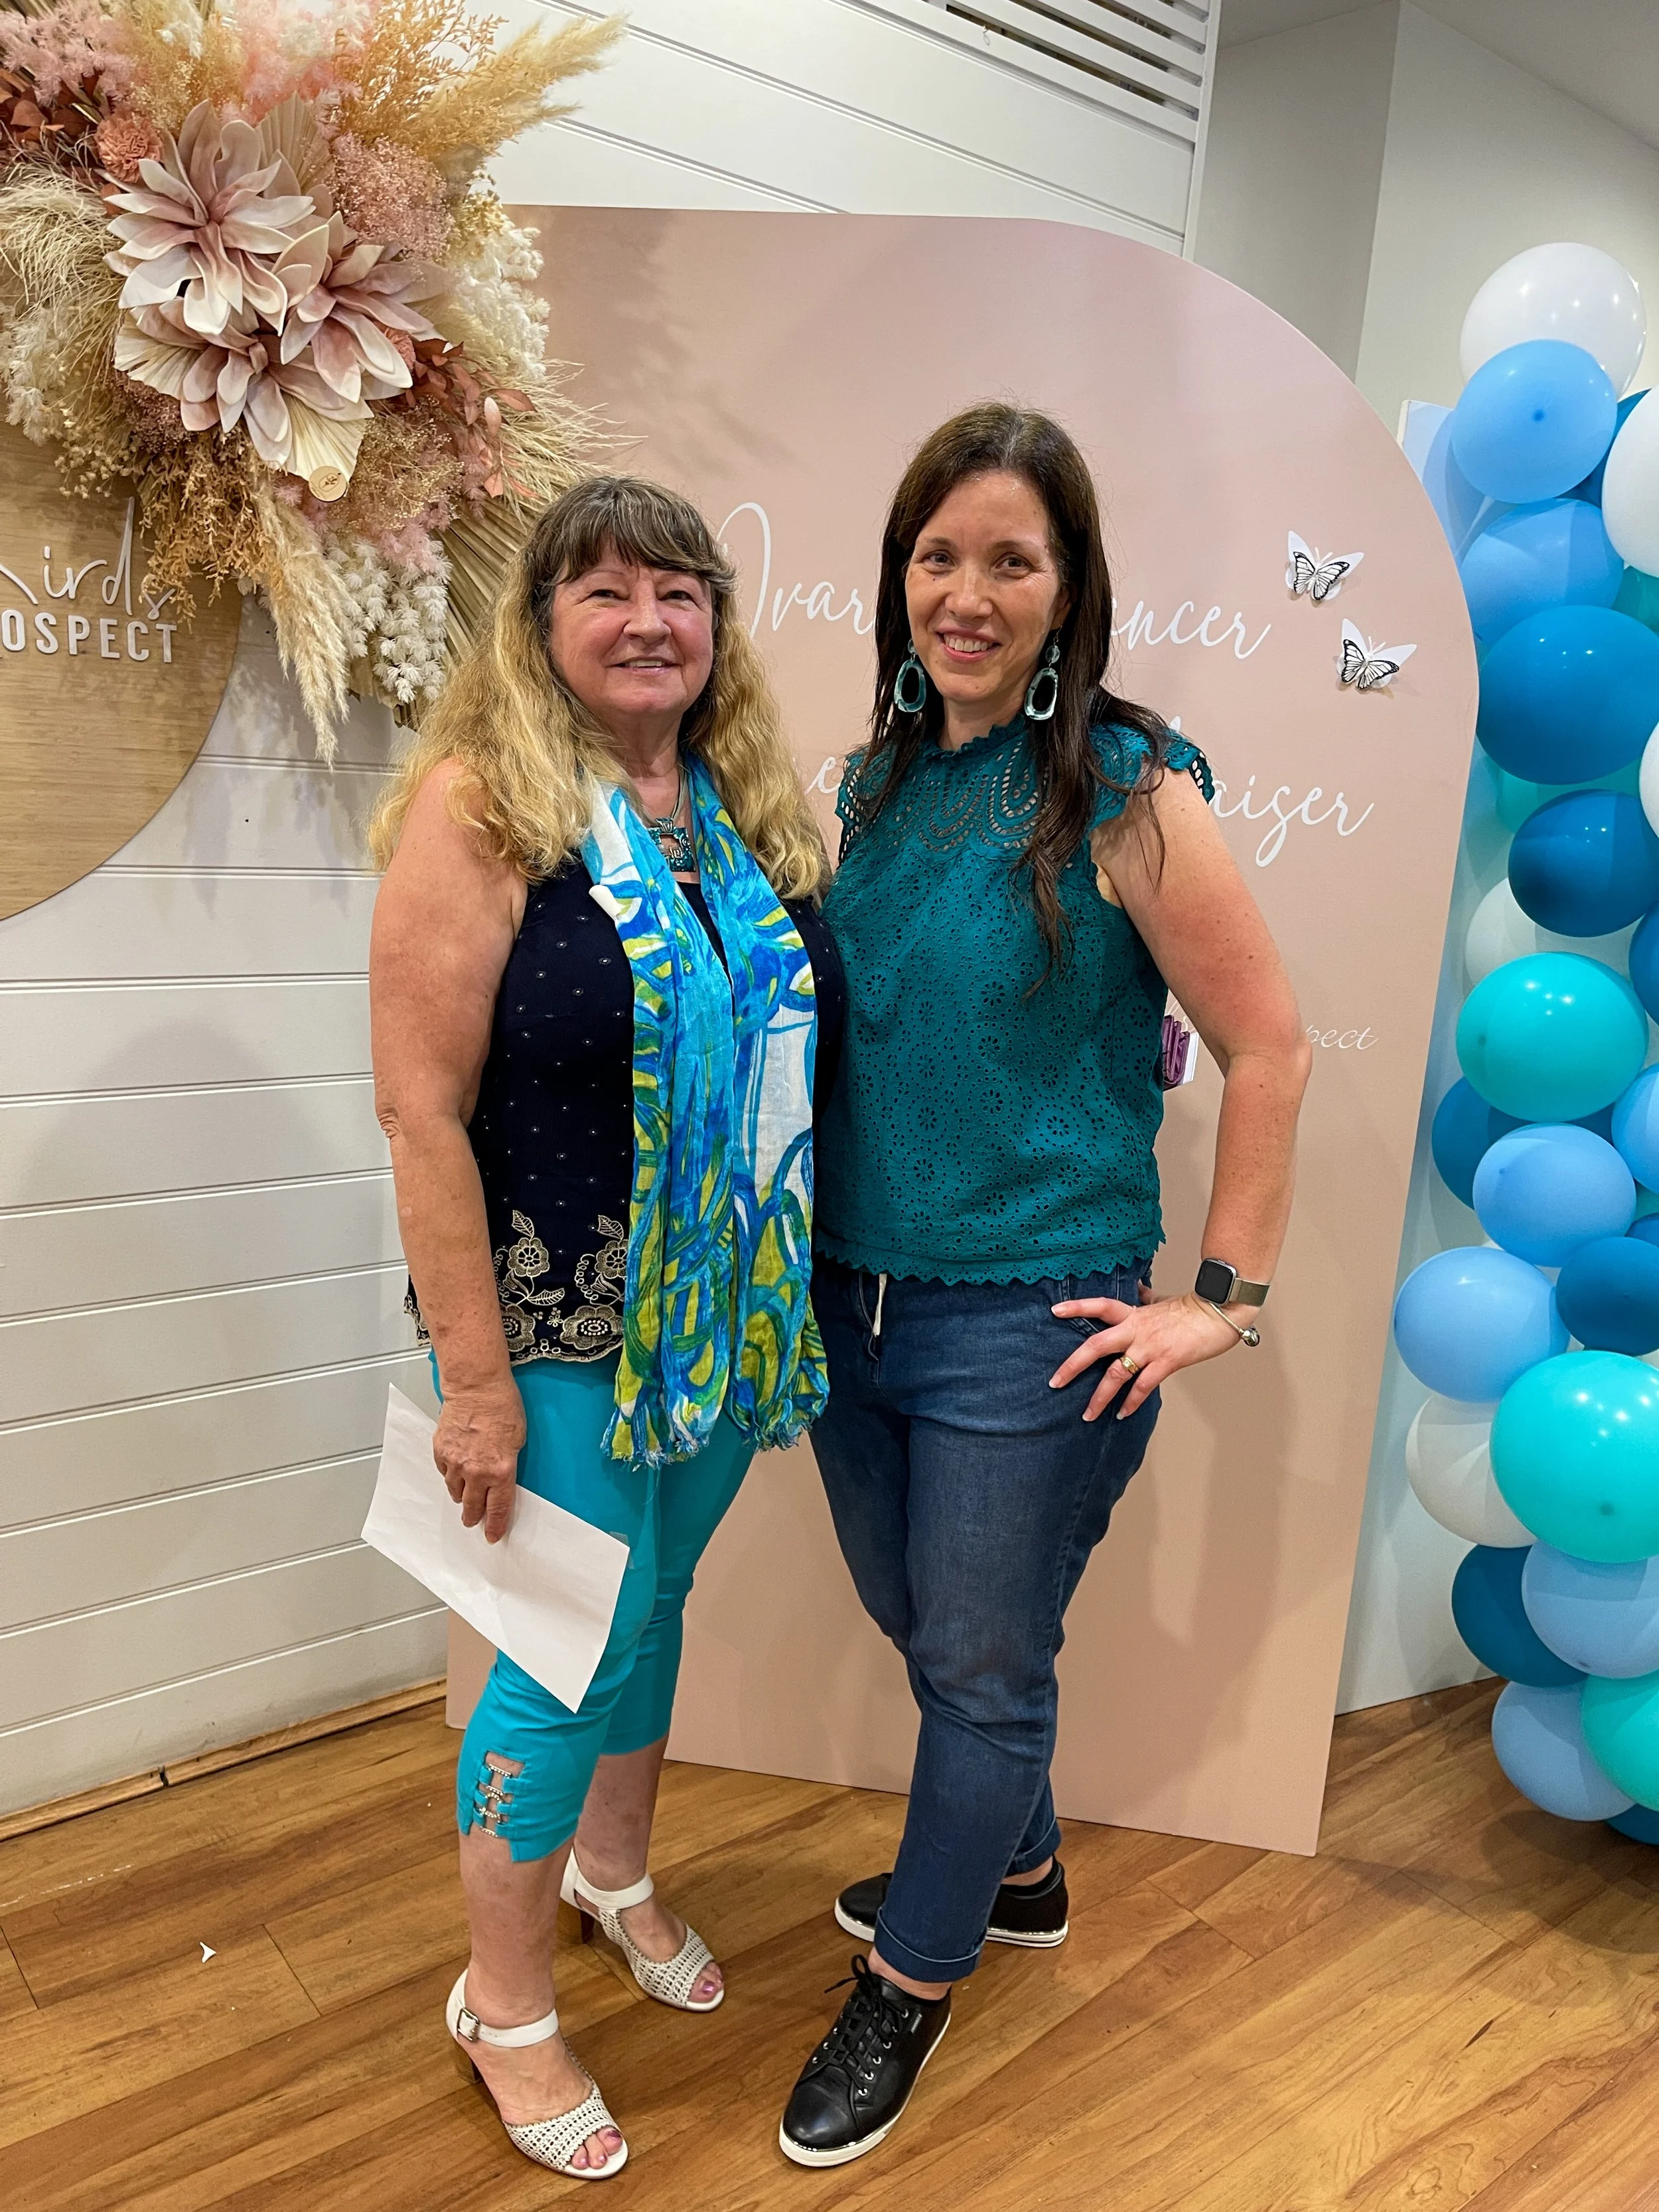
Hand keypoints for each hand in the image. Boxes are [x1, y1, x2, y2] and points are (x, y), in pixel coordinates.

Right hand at [432, 1378, 525, 1541]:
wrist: (476, 1387)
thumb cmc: (502, 1407)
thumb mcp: (519, 1440)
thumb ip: (508, 1465)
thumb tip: (502, 1478)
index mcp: (500, 1471)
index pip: (498, 1508)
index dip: (496, 1525)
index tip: (493, 1536)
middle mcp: (476, 1472)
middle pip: (472, 1506)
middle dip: (474, 1517)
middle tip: (474, 1521)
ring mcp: (455, 1462)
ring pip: (455, 1491)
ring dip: (461, 1495)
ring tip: (466, 1493)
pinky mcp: (440, 1451)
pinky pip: (444, 1473)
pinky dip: (450, 1475)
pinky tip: (456, 1470)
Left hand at [1048, 1290, 1241, 1421]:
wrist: (1219, 1311)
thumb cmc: (1193, 1307)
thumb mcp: (1163, 1299)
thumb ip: (1146, 1297)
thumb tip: (1137, 1287)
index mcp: (1134, 1314)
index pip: (1100, 1306)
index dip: (1077, 1307)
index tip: (1055, 1312)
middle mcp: (1136, 1330)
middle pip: (1096, 1346)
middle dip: (1072, 1366)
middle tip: (1055, 1382)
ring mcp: (1150, 1347)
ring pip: (1116, 1374)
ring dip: (1100, 1397)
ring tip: (1088, 1414)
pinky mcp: (1167, 1362)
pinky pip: (1143, 1387)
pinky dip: (1131, 1402)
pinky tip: (1122, 1414)